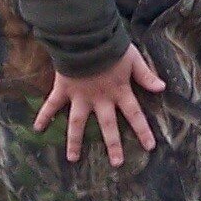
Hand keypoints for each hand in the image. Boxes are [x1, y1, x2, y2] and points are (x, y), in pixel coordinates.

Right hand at [34, 46, 167, 166]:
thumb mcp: (133, 59)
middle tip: (117, 163)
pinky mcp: (64, 89)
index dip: (143, 131)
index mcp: (119, 91)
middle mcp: (100, 98)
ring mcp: (80, 96)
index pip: (135, 114)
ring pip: (77, 123)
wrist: (87, 36)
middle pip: (108, 125)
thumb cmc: (111, 45)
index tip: (150, 147)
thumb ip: (146, 75)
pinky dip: (43, 116)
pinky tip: (37, 129)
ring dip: (75, 141)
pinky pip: (51, 105)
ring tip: (73, 159)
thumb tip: (163, 88)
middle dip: (113, 145)